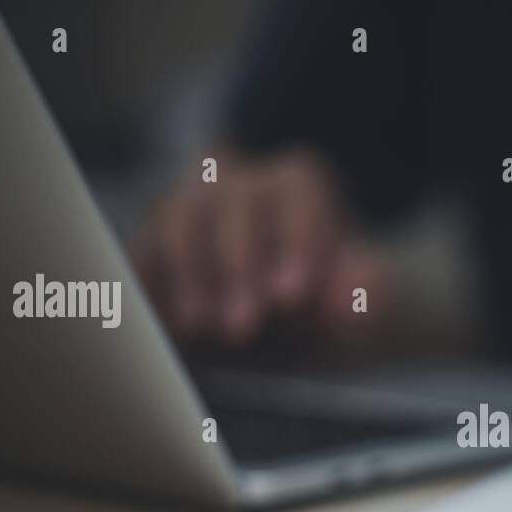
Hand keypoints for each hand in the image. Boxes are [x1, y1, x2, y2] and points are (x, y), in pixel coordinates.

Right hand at [133, 149, 394, 346]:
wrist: (294, 316)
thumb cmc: (334, 303)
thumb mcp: (365, 302)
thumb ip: (369, 293)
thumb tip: (348, 299)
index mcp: (301, 186)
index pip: (298, 191)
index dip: (296, 238)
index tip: (294, 296)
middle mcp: (241, 183)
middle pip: (234, 202)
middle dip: (238, 265)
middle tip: (244, 327)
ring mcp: (191, 207)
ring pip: (178, 217)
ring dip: (187, 272)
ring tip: (200, 328)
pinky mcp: (154, 243)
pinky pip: (141, 253)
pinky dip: (146, 284)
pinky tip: (159, 323)